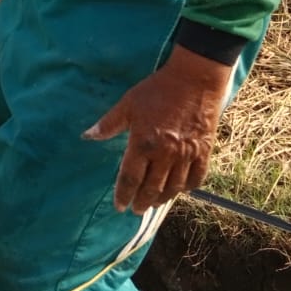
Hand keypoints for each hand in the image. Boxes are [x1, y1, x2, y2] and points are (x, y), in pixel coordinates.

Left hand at [83, 46, 232, 213]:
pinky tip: (180, 190)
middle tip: (136, 210)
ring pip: (174, 187)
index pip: (130, 178)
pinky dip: (187, 188)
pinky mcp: (204, 152)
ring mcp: (186, 155)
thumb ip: (108, 124)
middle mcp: (165, 154)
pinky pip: (196, 178)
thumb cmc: (157, 90)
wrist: (194, 79)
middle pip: (151, 188)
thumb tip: (87, 136)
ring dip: (162, 198)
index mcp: (143, 143)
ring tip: (154, 203)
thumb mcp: (128, 103)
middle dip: (142, 202)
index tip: (119, 206)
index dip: (123, 195)